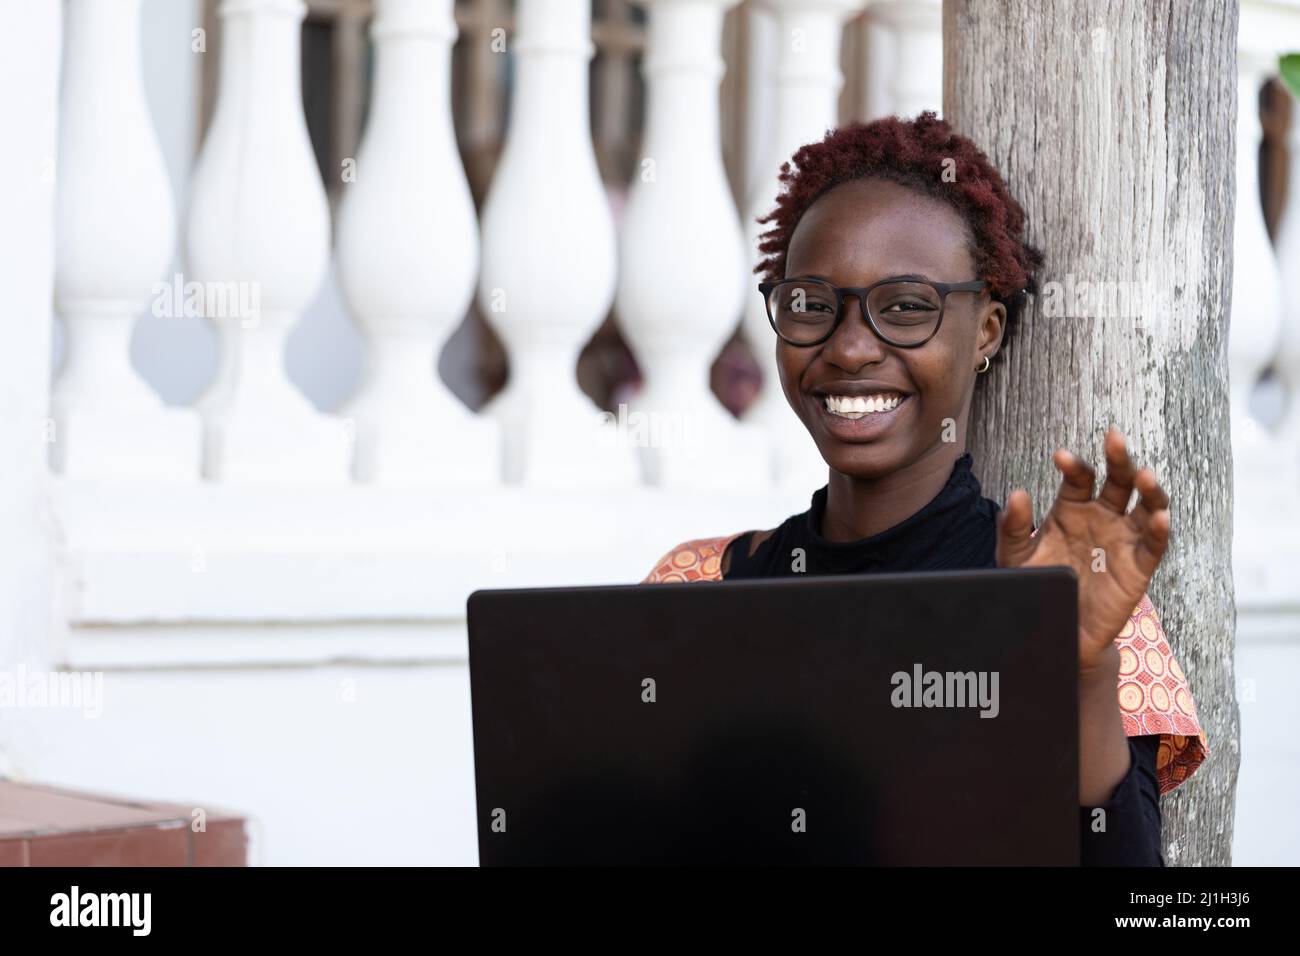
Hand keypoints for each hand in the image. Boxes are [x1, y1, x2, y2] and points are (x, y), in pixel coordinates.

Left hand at [996, 429, 1170, 677]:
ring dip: (1149, 490)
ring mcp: (1123, 540)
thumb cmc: (1036, 584)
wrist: (1053, 628)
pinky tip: (1158, 517)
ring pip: (1146, 506)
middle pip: (1119, 481)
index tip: (1060, 456)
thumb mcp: (1015, 556)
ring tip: (1144, 476)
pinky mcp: (1138, 567)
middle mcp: (1102, 517)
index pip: (1079, 477)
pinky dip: (1158, 530)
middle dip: (1119, 459)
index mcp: (1073, 508)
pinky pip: (1153, 545)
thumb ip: (1013, 527)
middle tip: (1115, 439)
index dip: (1073, 465)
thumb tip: (1017, 494)